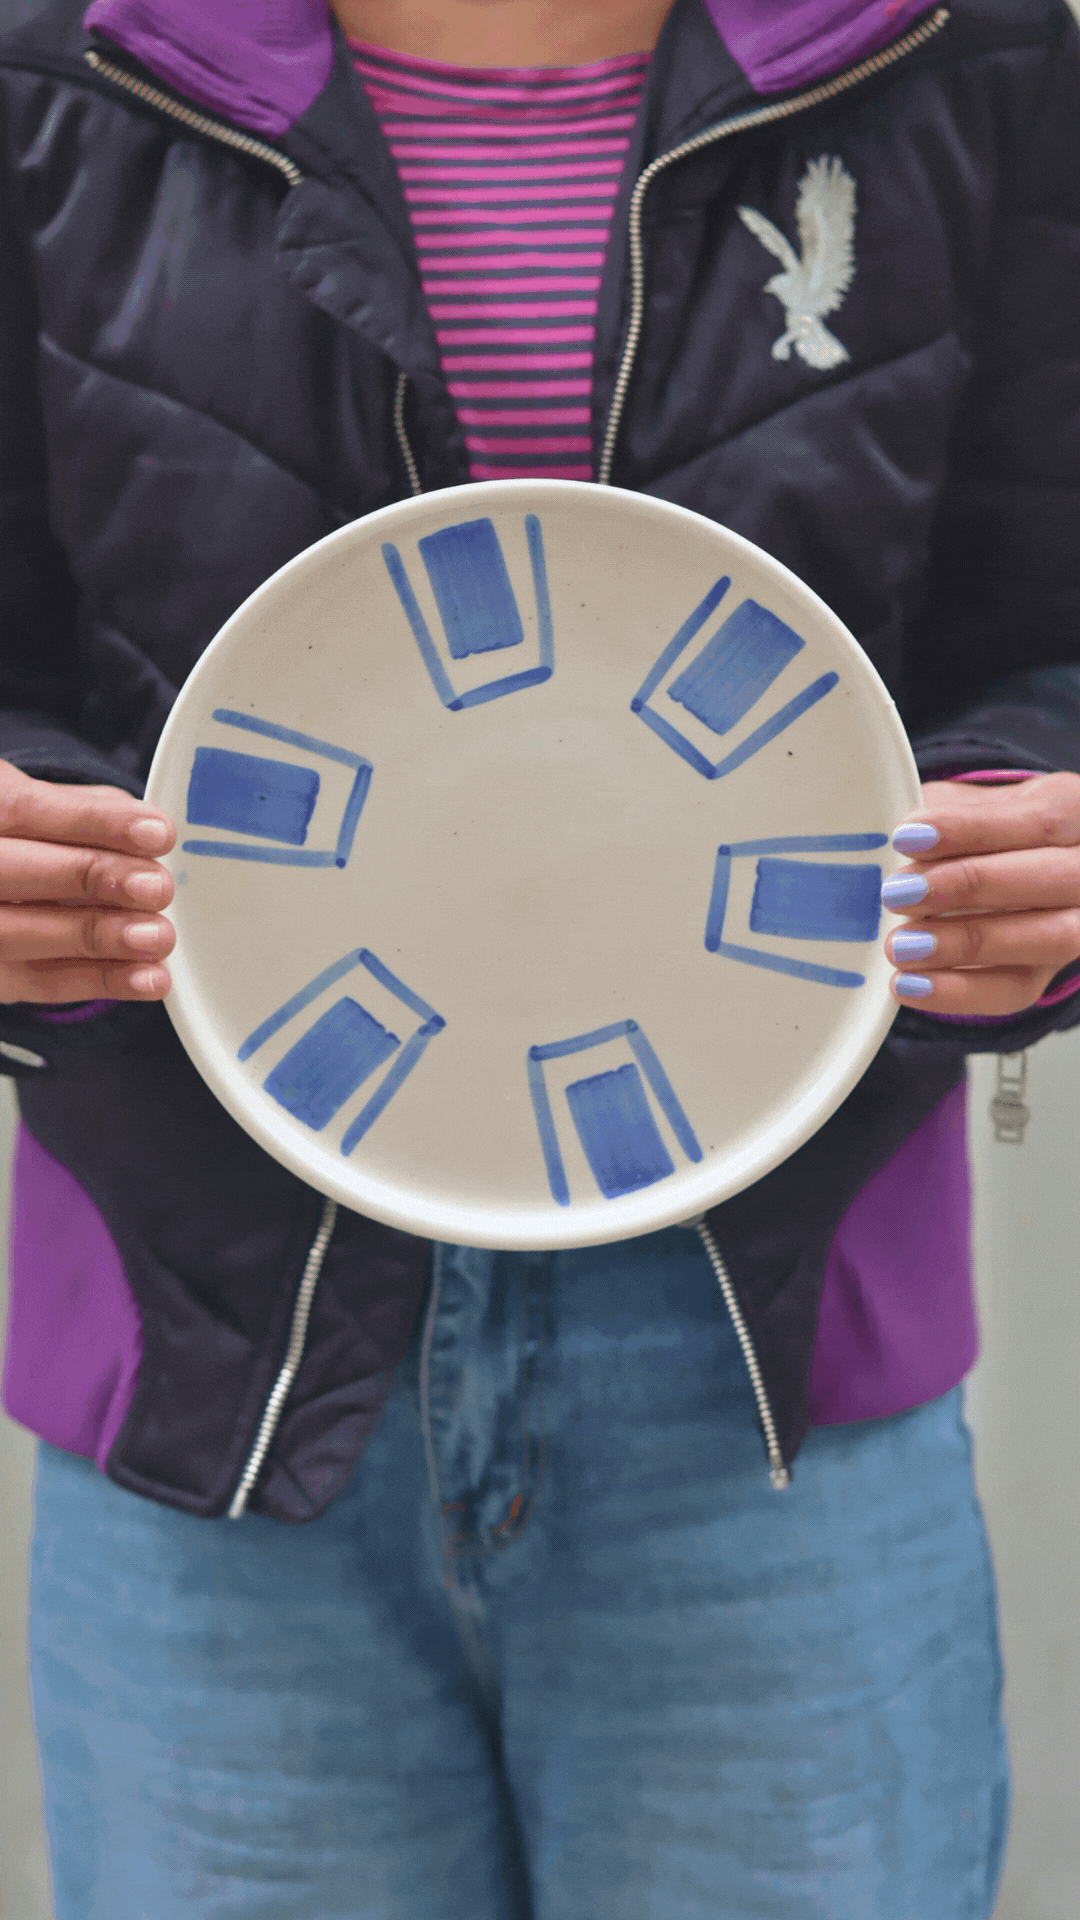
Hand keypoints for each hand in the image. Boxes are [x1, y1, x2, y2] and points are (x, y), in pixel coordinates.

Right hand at [0, 761, 175, 1003]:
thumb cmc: (27, 844)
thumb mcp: (45, 809)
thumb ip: (88, 812)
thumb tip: (148, 829)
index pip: (29, 810)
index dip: (96, 822)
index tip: (157, 834)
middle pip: (20, 871)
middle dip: (95, 877)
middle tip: (156, 888)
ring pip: (22, 933)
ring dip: (99, 938)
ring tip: (157, 937)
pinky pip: (39, 982)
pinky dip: (98, 981)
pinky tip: (145, 978)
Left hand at [883, 773, 1079, 1015]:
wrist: (1005, 863)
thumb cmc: (984, 828)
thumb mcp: (970, 804)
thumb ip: (942, 811)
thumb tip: (897, 835)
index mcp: (1073, 812)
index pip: (1036, 820)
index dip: (972, 829)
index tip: (907, 836)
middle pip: (1052, 879)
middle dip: (970, 886)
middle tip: (898, 893)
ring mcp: (1078, 923)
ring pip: (1048, 939)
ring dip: (967, 944)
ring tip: (901, 945)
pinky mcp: (1049, 971)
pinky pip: (1016, 990)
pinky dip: (960, 992)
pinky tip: (911, 984)